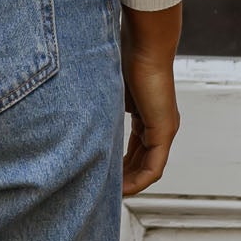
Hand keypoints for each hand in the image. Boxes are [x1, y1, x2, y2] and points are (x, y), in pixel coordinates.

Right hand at [120, 3, 180, 197]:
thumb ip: (101, 107)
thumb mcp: (108, 90)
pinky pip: (154, 166)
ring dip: (132, 183)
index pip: (135, 148)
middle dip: (124, 178)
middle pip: (142, 161)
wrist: (144, 45)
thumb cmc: (125, 57)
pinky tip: (125, 188)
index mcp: (147, 114)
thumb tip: (76, 113)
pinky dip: (140, 180)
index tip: (103, 173)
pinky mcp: (164, 131)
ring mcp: (164, 128)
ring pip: (149, 167)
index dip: (120, 164)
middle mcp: (159, 124)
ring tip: (113, 194)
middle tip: (105, 190)